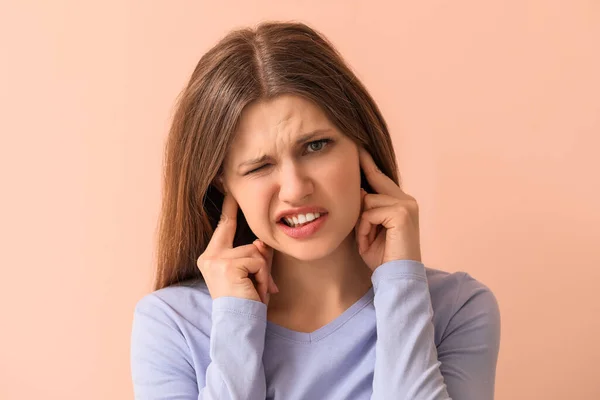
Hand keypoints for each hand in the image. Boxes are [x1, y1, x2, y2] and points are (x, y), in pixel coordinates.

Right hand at [197, 193, 278, 304]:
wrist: (238, 325)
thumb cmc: (244, 302)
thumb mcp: (251, 273)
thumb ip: (255, 253)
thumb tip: (260, 243)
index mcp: (212, 256)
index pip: (224, 226)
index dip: (229, 205)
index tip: (226, 182)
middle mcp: (209, 256)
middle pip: (248, 241)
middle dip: (261, 262)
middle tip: (258, 284)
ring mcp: (216, 260)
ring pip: (256, 252)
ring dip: (263, 273)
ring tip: (255, 291)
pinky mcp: (227, 265)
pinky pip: (258, 261)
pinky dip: (263, 277)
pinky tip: (255, 292)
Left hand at [354, 147, 421, 270]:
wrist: (396, 277)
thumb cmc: (381, 257)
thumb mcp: (367, 228)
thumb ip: (363, 209)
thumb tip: (356, 192)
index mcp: (400, 202)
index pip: (379, 177)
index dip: (367, 164)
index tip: (357, 147)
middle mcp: (406, 200)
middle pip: (372, 185)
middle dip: (360, 204)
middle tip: (364, 227)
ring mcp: (406, 204)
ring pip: (367, 201)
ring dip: (361, 224)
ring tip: (369, 241)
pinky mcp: (402, 212)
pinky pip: (369, 212)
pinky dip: (364, 229)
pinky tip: (370, 242)